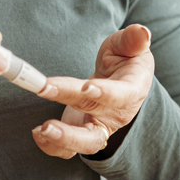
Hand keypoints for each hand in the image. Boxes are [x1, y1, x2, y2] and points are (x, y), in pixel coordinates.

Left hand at [31, 24, 153, 158]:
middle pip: (95, 130)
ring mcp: (99, 126)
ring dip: (60, 141)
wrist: (120, 78)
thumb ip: (133, 39)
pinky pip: (68, 148)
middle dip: (70, 132)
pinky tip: (36, 132)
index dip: (104, 93)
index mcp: (131, 90)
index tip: (85, 87)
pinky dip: (51, 145)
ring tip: (39, 130)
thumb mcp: (130, 45)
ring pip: (83, 144)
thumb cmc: (125, 59)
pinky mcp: (82, 131)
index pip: (120, 96)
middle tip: (47, 125)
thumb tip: (143, 32)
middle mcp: (115, 115)